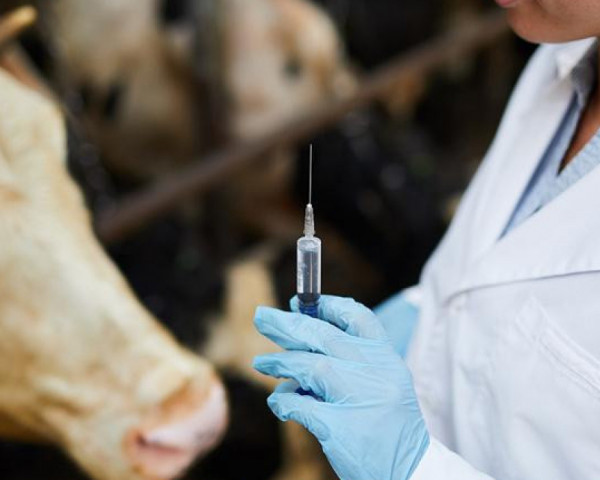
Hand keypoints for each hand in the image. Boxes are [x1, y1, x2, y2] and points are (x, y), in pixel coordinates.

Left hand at [253, 295, 428, 479]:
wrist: (411, 471)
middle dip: (288, 325)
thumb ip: (351, 360)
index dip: (326, 305)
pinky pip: (299, 405)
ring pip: (310, 366)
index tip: (299, 302)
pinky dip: (283, 402)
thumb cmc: (390, 425)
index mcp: (386, 358)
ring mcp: (359, 399)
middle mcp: (375, 373)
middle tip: (262, 317)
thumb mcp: (383, 382)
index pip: (358, 317)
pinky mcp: (340, 428)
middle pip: (324, 335)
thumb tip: (300, 340)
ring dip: (280, 363)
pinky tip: (278, 403)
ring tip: (261, 364)